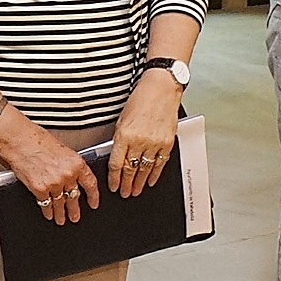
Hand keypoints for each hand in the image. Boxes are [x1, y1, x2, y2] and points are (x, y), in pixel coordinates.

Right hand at [0, 110, 95, 225]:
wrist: (19, 140)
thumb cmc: (36, 139)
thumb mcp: (61, 148)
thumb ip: (69, 164)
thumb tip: (71, 174)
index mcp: (76, 163)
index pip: (90, 184)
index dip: (93, 196)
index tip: (93, 203)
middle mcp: (67, 175)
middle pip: (74, 197)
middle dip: (75, 209)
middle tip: (75, 216)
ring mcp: (54, 184)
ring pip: (61, 204)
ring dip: (61, 213)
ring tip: (61, 219)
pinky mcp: (40, 189)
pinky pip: (46, 204)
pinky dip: (47, 211)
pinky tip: (48, 214)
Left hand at [108, 71, 180, 198]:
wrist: (161, 88)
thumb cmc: (141, 99)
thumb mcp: (122, 119)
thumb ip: (119, 139)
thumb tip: (117, 157)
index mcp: (124, 135)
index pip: (116, 164)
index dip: (114, 179)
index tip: (113, 186)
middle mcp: (139, 140)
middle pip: (130, 169)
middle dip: (126, 184)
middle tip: (125, 193)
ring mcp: (154, 143)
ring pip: (145, 170)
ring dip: (140, 183)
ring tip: (136, 190)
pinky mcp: (167, 142)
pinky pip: (160, 163)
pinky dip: (155, 174)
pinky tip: (151, 180)